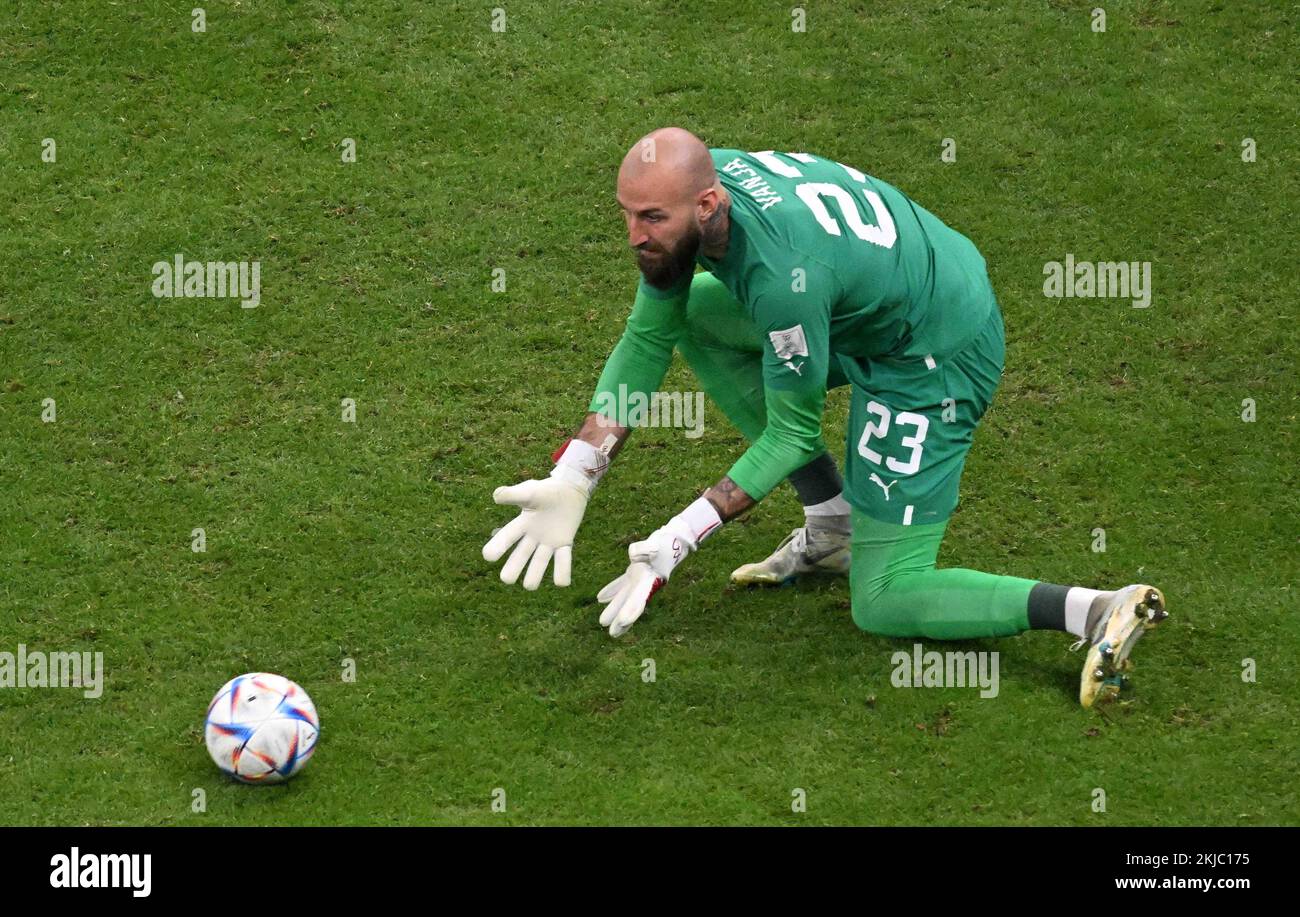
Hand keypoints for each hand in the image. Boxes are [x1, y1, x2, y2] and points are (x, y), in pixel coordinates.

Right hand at [483, 466, 590, 589]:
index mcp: (521, 525)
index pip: (506, 538)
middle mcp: (532, 538)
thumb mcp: (530, 491)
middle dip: (512, 569)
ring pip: (539, 564)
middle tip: (507, 579)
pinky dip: (562, 572)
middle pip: (519, 557)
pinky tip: (562, 583)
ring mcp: (548, 543)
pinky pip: (563, 561)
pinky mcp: (564, 544)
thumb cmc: (546, 490)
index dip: (496, 547)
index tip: (488, 556)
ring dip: (534, 576)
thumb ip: (514, 494)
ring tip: (529, 585)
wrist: (570, 489)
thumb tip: (496, 496)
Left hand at [596, 521, 693, 636]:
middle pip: (631, 604)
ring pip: (625, 597)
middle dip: (622, 620)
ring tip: (602, 623)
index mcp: (649, 579)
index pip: (640, 598)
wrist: (674, 540)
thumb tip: (632, 555)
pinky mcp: (635, 572)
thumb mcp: (655, 544)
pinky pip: (623, 585)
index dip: (632, 610)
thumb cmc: (664, 543)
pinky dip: (613, 591)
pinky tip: (601, 598)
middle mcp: (645, 583)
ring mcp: (640, 579)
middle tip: (612, 634)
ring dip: (615, 609)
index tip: (623, 622)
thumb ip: (643, 549)